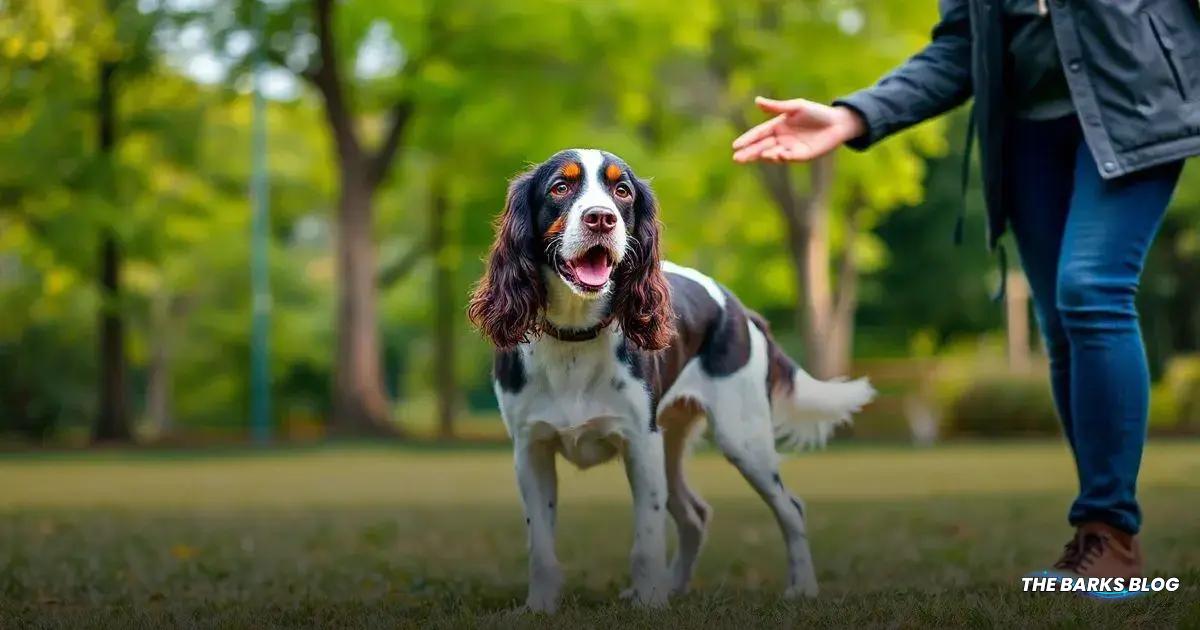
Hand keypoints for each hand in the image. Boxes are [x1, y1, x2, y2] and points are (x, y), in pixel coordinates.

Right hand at [732, 97, 865, 162]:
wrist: (837, 123)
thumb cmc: (816, 112)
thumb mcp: (796, 107)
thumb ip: (776, 107)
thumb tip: (756, 101)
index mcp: (777, 126)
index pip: (758, 134)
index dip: (747, 139)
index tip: (735, 145)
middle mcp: (781, 139)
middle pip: (761, 147)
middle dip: (749, 153)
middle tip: (737, 158)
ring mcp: (790, 149)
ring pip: (772, 154)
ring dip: (764, 156)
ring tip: (758, 155)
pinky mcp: (801, 156)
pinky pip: (789, 157)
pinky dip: (782, 157)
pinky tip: (777, 154)